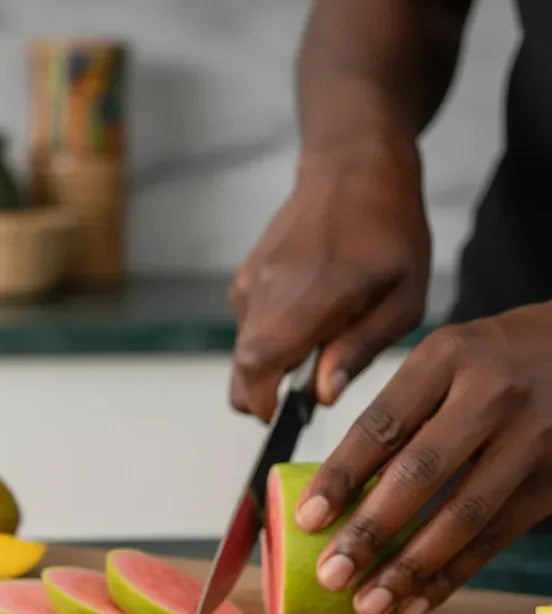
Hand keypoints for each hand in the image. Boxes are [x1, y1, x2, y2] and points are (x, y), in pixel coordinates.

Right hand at [229, 142, 430, 420]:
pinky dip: (270, 338)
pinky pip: (248, 328)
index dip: (263, 401)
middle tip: (304, 387)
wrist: (352, 167)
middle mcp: (265, 291)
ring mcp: (248, 284)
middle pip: (241, 368)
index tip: (282, 414)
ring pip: (244, 351)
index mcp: (308, 296)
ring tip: (318, 340)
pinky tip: (306, 316)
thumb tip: (321, 394)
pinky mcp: (244, 279)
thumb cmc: (388, 230)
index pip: (258, 365)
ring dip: (272, 363)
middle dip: (264, 393)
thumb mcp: (403, 297)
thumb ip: (359, 349)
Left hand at [294, 302, 551, 613]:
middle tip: (330, 575)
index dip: (340, 477)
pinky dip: (452, 575)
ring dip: (410, 569)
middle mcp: (492, 395)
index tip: (306, 520)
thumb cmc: (496, 361)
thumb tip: (333, 492)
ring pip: (462, 516)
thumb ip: (398, 414)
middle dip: (369, 531)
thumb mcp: (446, 360)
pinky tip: (415, 602)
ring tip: (367, 604)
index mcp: (447, 359)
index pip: (381, 426)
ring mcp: (533, 439)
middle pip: (420, 474)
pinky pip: (496, 537)